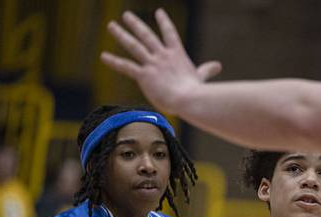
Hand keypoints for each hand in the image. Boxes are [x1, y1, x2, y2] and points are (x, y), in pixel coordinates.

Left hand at [101, 9, 221, 114]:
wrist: (189, 99)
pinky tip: (103, 56)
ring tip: (111, 26)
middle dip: (136, 24)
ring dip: (121, 34)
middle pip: (147, 35)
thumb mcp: (201, 77)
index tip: (159, 12)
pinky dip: (114, 61)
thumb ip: (206, 70)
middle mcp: (163, 55)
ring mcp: (152, 64)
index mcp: (177, 54)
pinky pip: (126, 66)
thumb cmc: (197, 92)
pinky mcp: (144, 75)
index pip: (170, 33)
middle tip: (126, 16)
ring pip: (134, 45)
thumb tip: (217, 66)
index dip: (164, 22)